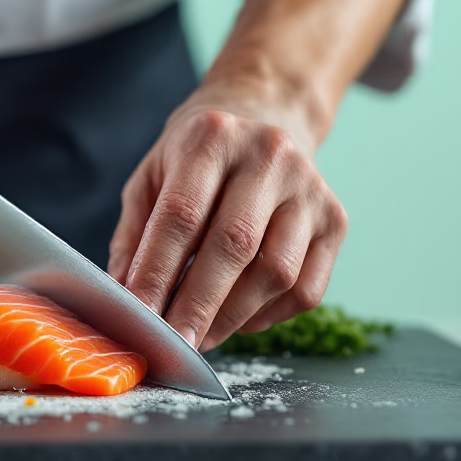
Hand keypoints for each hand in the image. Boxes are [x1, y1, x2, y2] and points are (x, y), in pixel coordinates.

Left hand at [108, 76, 347, 351]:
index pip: (182, 214)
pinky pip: (306, 288)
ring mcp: (310, 188)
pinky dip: (267, 316)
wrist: (265, 117)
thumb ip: (135, 236)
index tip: (139, 314)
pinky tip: (237, 320)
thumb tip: (124, 298)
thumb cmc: (194, 158)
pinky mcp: (336, 220)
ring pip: (276, 272)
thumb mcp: (150, 178)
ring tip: (199, 337)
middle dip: (197, 304)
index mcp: (212, 137)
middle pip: (234, 245)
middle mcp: (269, 156)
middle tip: (172, 344)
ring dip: (232, 317)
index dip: (157, 270)